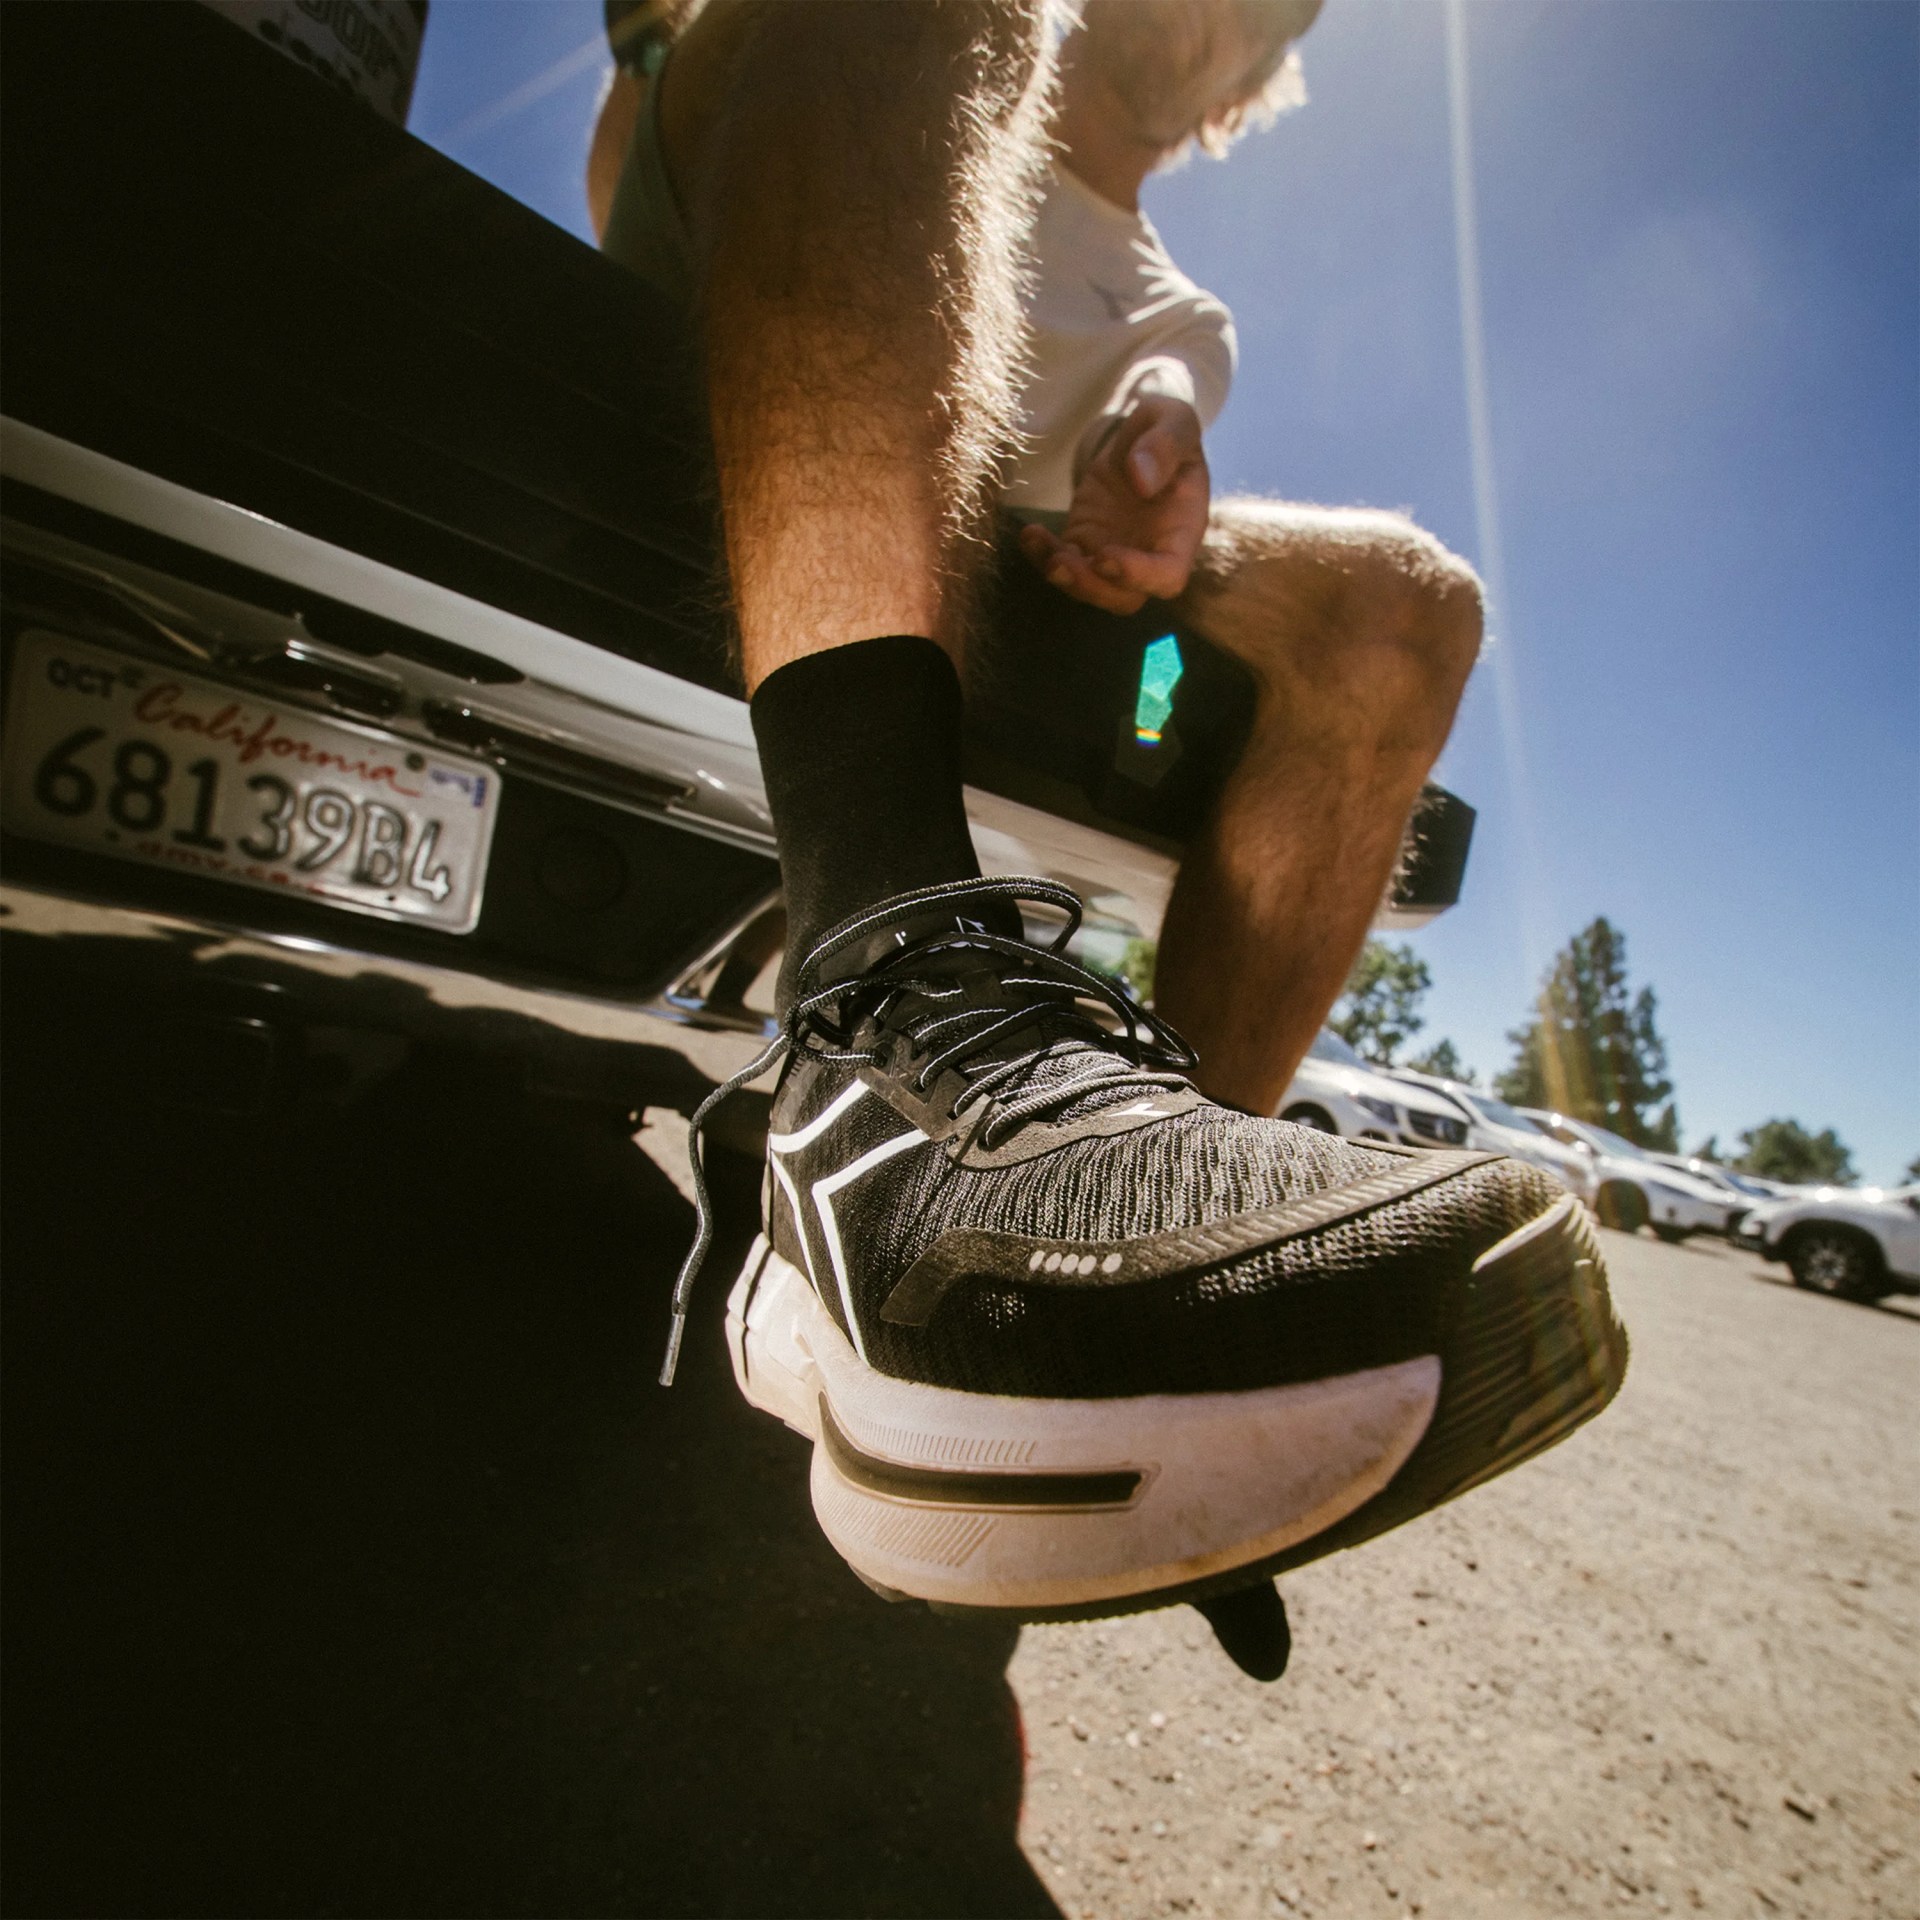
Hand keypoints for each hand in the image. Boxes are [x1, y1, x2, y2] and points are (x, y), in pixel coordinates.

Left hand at [1019, 395, 1209, 615]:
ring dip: (1061, 576)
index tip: (1106, 557)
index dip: (1139, 576)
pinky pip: (1063, 563)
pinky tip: (1030, 534)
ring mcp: (1115, 553)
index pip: (1168, 575)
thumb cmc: (1165, 431)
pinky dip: (1042, 555)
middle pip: (1125, 598)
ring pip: (1090, 589)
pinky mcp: (1084, 545)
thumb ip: (1166, 443)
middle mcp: (1149, 553)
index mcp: (1181, 530)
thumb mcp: (1174, 419)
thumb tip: (1141, 478)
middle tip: (1061, 561)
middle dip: (1090, 588)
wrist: (1138, 440)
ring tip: (1038, 541)